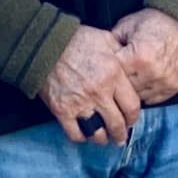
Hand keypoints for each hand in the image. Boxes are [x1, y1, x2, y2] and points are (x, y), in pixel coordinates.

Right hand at [41, 26, 142, 145]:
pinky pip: (75, 134)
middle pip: (117, 124)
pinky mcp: (62, 111)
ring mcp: (80, 103)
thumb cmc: (76, 39)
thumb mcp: (105, 39)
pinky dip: (82, 137)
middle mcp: (99, 92)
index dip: (133, 118)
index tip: (131, 121)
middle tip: (121, 138)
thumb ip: (121, 52)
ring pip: (97, 133)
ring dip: (102, 139)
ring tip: (103, 139)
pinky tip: (85, 134)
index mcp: (113, 75)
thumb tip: (131, 60)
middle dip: (121, 134)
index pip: (132, 107)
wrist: (44, 44)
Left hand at [113, 8, 177, 105]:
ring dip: (133, 88)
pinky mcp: (175, 86)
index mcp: (137, 57)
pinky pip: (153, 99)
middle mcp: (152, 73)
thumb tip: (99, 58)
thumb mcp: (127, 25)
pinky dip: (146, 92)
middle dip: (120, 81)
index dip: (108, 69)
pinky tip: (143, 80)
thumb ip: (111, 43)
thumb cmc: (154, 21)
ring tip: (131, 75)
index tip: (106, 65)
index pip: (113, 74)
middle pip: (125, 89)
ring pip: (138, 97)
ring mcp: (165, 82)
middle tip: (119, 71)